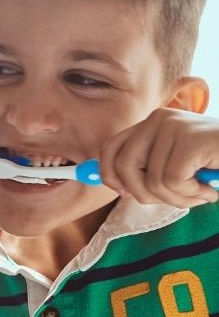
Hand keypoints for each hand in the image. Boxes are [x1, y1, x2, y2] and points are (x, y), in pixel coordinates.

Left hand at [98, 108, 218, 207]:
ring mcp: (174, 126)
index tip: (125, 193)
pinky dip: (190, 194)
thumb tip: (117, 186)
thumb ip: (148, 170)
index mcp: (152, 124)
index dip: (109, 175)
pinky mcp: (190, 140)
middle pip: (123, 167)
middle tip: (176, 197)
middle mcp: (159, 119)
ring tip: (200, 191)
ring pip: (150, 180)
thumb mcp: (176, 166)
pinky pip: (172, 181)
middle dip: (145, 194)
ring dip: (177, 197)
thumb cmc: (217, 166)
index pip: (110, 148)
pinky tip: (209, 188)